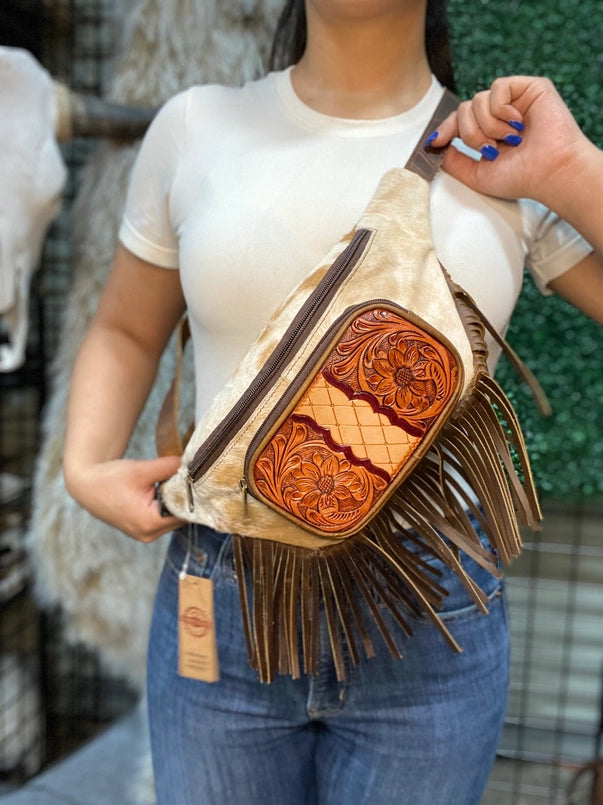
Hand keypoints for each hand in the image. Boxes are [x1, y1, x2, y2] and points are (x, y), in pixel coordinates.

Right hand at [64, 454, 183, 541]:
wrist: (87, 486)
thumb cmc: (110, 479)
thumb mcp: (140, 470)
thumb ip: (167, 467)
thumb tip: (189, 464)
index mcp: (149, 523)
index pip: (185, 512)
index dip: (192, 494)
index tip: (196, 478)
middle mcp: (148, 534)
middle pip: (181, 516)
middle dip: (184, 497)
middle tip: (187, 477)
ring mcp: (145, 534)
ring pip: (173, 518)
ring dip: (175, 501)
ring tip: (172, 482)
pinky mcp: (142, 529)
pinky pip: (163, 518)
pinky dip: (166, 505)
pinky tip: (163, 490)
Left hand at [430, 76, 591, 209]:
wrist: (550, 173)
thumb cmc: (521, 178)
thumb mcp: (477, 175)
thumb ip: (454, 162)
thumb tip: (436, 145)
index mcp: (489, 133)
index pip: (459, 121)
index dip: (445, 129)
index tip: (434, 142)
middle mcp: (500, 115)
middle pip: (464, 110)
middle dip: (471, 134)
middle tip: (492, 150)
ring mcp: (514, 100)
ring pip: (477, 101)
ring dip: (489, 127)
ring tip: (510, 140)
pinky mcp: (529, 87)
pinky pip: (497, 88)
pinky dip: (501, 110)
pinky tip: (516, 124)